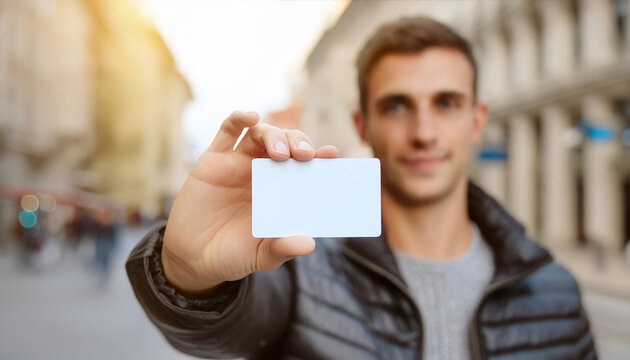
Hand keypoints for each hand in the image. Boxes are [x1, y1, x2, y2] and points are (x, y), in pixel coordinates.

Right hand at [161, 111, 338, 293]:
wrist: (194, 259)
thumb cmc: (234, 254)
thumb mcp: (261, 256)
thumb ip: (283, 248)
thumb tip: (309, 244)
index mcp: (282, 190)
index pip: (306, 167)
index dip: (320, 157)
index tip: (333, 155)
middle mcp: (263, 172)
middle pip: (287, 143)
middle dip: (299, 143)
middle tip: (305, 155)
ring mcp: (238, 163)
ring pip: (261, 134)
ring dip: (275, 136)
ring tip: (281, 153)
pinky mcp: (213, 160)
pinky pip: (227, 131)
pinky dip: (238, 119)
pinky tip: (250, 116)